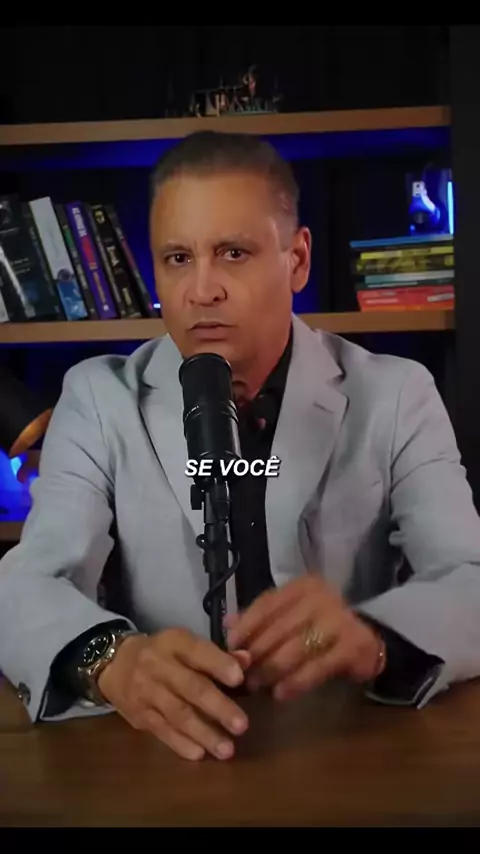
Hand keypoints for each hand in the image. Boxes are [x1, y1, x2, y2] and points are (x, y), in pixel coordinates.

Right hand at [97, 628, 250, 760]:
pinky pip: (162, 731)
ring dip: (204, 733)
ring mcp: (146, 692)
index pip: (197, 651)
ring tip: (227, 749)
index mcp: (174, 642)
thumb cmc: (163, 653)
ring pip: (178, 714)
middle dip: (218, 707)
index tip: (239, 679)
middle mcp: (158, 665)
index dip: (218, 664)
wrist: (114, 663)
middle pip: (190, 687)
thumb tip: (247, 661)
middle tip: (242, 725)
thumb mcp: (185, 644)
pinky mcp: (139, 715)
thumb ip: (217, 655)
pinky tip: (200, 754)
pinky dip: (181, 744)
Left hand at [226, 577, 385, 700]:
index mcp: (303, 586)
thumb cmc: (320, 630)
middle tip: (241, 674)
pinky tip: (281, 694)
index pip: (268, 603)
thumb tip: (227, 625)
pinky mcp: (353, 644)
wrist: (367, 643)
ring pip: (296, 647)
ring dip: (272, 669)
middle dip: (257, 653)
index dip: (247, 625)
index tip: (231, 646)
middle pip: (280, 627)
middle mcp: (322, 596)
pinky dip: (296, 682)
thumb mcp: (292, 618)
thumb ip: (262, 619)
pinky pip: (317, 666)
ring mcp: (340, 619)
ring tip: (256, 685)